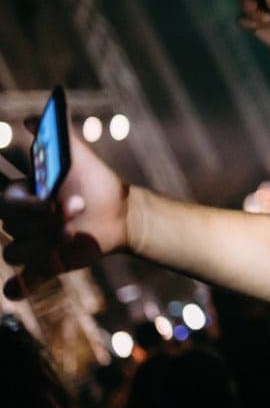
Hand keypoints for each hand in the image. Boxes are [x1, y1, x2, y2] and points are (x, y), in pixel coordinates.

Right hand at [0, 121, 128, 298]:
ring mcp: (31, 244)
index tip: (40, 192)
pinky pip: (22, 281)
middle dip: (41, 214)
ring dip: (41, 245)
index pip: (6, 194)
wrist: (121, 212)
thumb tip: (32, 118)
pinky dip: (18, 286)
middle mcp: (21, 221)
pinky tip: (15, 289)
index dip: (22, 198)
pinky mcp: (44, 265)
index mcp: (22, 194)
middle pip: (12, 221)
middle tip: (74, 206)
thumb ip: (55, 135)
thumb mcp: (77, 157)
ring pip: (16, 250)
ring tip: (71, 234)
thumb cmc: (94, 181)